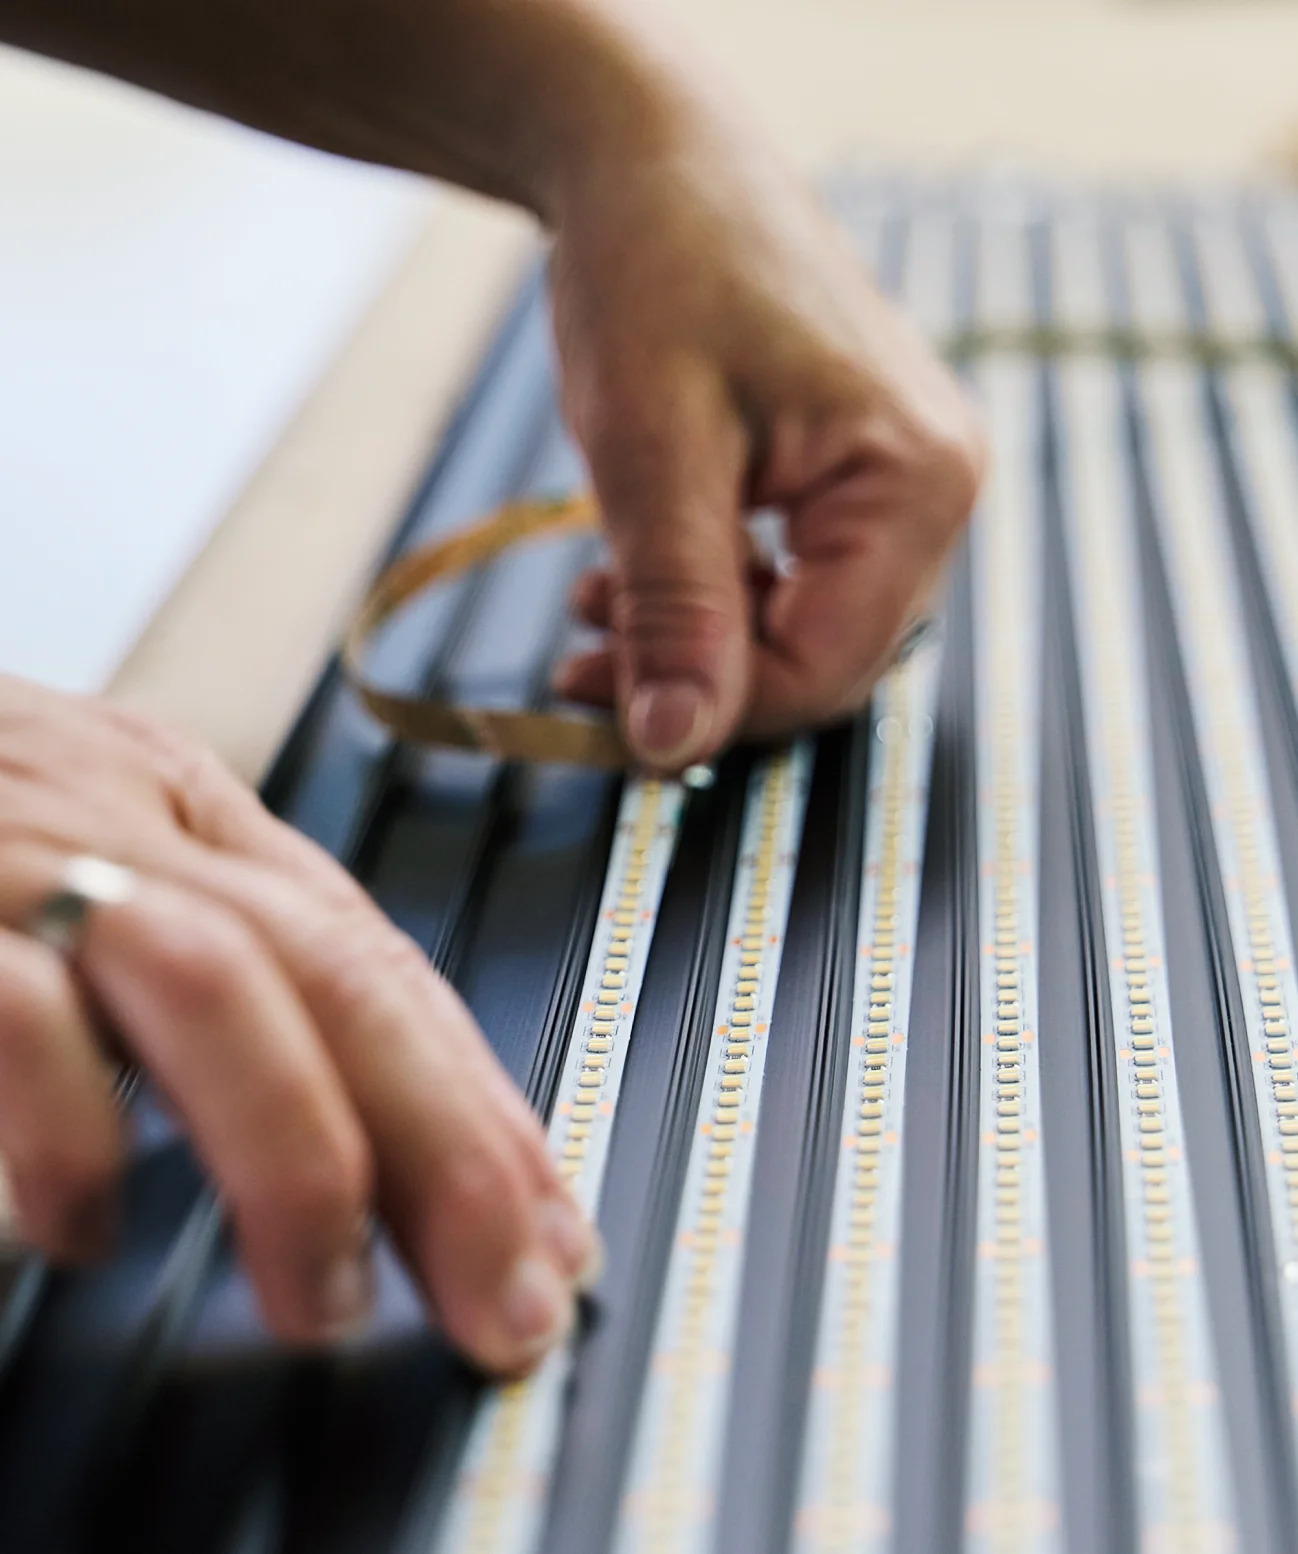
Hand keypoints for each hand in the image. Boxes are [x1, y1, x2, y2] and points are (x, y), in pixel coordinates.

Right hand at [0, 676, 595, 1371]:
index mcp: (183, 811)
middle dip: (449, 1147)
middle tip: (510, 1298)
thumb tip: (339, 1112)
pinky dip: (66, 1138)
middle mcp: (123, 821)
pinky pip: (15, 1022)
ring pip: (214, 984)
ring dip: (298, 1156)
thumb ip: (195, 955)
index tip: (548, 1225)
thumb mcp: (84, 847)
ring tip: (331, 1299)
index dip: (481, 1100)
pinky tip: (86, 1229)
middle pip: (338, 974)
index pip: (378, 958)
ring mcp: (17, 858)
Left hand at [550, 121, 982, 768]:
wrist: (653, 160)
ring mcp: (896, 484)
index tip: (605, 714)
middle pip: (820, 658)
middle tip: (581, 673)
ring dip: (693, 642)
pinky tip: (633, 579)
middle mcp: (931, 489)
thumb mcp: (653, 452)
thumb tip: (674, 746)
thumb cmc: (662, 263)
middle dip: (698, 678)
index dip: (714, 710)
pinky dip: (708, 599)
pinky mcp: (849, 480)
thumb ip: (675, 609)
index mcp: (917, 479)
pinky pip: (788, 583)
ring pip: (798, 628)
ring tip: (594, 608)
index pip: (826, 667)